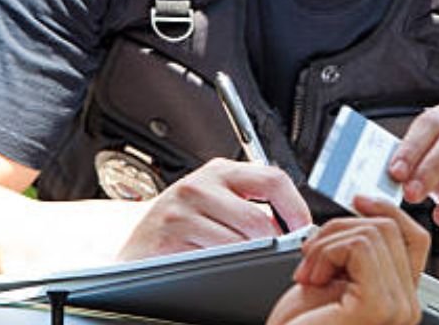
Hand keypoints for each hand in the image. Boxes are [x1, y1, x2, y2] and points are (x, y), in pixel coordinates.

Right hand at [118, 157, 311, 259]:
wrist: (136, 249)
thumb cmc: (180, 228)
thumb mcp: (216, 203)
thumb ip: (249, 204)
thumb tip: (295, 225)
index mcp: (220, 172)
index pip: (274, 179)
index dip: (296, 208)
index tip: (302, 230)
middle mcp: (200, 185)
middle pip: (259, 219)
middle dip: (273, 246)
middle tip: (274, 258)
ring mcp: (182, 209)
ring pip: (239, 242)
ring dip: (247, 259)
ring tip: (238, 263)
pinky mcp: (169, 235)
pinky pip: (214, 257)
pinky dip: (223, 267)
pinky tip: (214, 266)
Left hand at [266, 196, 428, 324]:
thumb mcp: (332, 278)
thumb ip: (356, 251)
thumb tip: (363, 211)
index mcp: (399, 297)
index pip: (414, 238)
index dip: (388, 211)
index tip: (359, 200)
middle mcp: (407, 305)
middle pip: (389, 228)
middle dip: (339, 229)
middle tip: (311, 258)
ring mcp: (398, 307)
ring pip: (372, 232)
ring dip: (326, 244)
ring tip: (309, 274)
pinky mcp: (380, 305)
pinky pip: (358, 246)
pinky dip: (326, 252)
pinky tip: (311, 279)